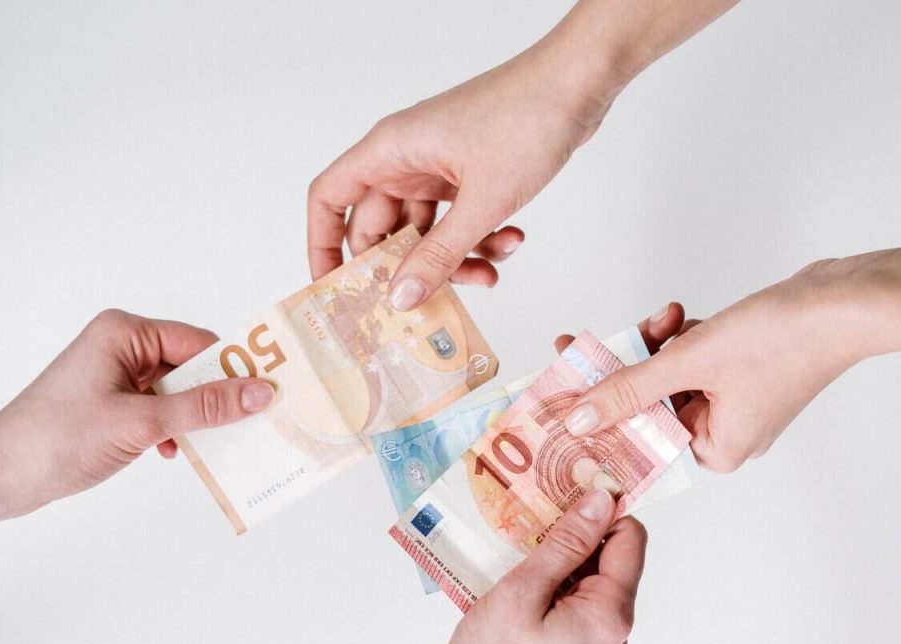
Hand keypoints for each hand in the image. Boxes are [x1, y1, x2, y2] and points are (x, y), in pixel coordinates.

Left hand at [0, 309, 273, 537]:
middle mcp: (122, 347)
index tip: (269, 391)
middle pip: (193, 366)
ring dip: (196, 418)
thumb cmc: (56, 439)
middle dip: (217, 396)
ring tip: (213, 442)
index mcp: (125, 333)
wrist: (1, 475)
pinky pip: (162, 409)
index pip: (200, 343)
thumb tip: (258, 392)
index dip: (235, 368)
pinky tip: (173, 452)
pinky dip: (174, 429)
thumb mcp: (141, 422)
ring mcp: (117, 376)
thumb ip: (204, 407)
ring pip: (179, 391)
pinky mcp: (113, 404)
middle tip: (253, 420)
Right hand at [308, 41, 618, 309]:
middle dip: (408, 267)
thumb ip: (439, 255)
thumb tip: (400, 297)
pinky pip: (459, 221)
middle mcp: (406, 158)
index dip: (323, 245)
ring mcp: (438, 166)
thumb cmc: (525, 119)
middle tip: (427, 301)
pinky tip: (511, 240)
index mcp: (390, 151)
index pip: (330, 199)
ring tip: (489, 273)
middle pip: (382, 227)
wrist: (577, 85)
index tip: (334, 288)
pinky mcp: (469, 174)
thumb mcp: (481, 202)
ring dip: (456, 259)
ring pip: (427, 232)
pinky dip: (481, 239)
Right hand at [368, 489, 645, 643]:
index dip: (603, 508)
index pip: (630, 538)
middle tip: (530, 511)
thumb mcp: (522, 592)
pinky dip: (551, 583)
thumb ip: (566, 544)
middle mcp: (615, 631)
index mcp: (610, 614)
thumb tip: (601, 500)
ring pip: (589, 579)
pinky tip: (515, 578)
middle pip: (611, 558)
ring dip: (557, 557)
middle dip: (574, 530)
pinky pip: (574, 603)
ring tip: (515, 546)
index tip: (568, 486)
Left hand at [560, 258, 875, 472]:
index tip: (560, 396)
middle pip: (649, 405)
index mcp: (715, 450)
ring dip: (656, 344)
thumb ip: (629, 390)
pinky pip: (694, 358)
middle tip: (585, 346)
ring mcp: (736, 401)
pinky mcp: (743, 369)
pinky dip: (682, 337)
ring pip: (669, 376)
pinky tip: (680, 316)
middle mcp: (725, 433)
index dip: (598, 418)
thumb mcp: (689, 363)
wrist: (844, 301)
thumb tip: (579, 419)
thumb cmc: (783, 341)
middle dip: (627, 369)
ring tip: (662, 319)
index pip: (639, 442)